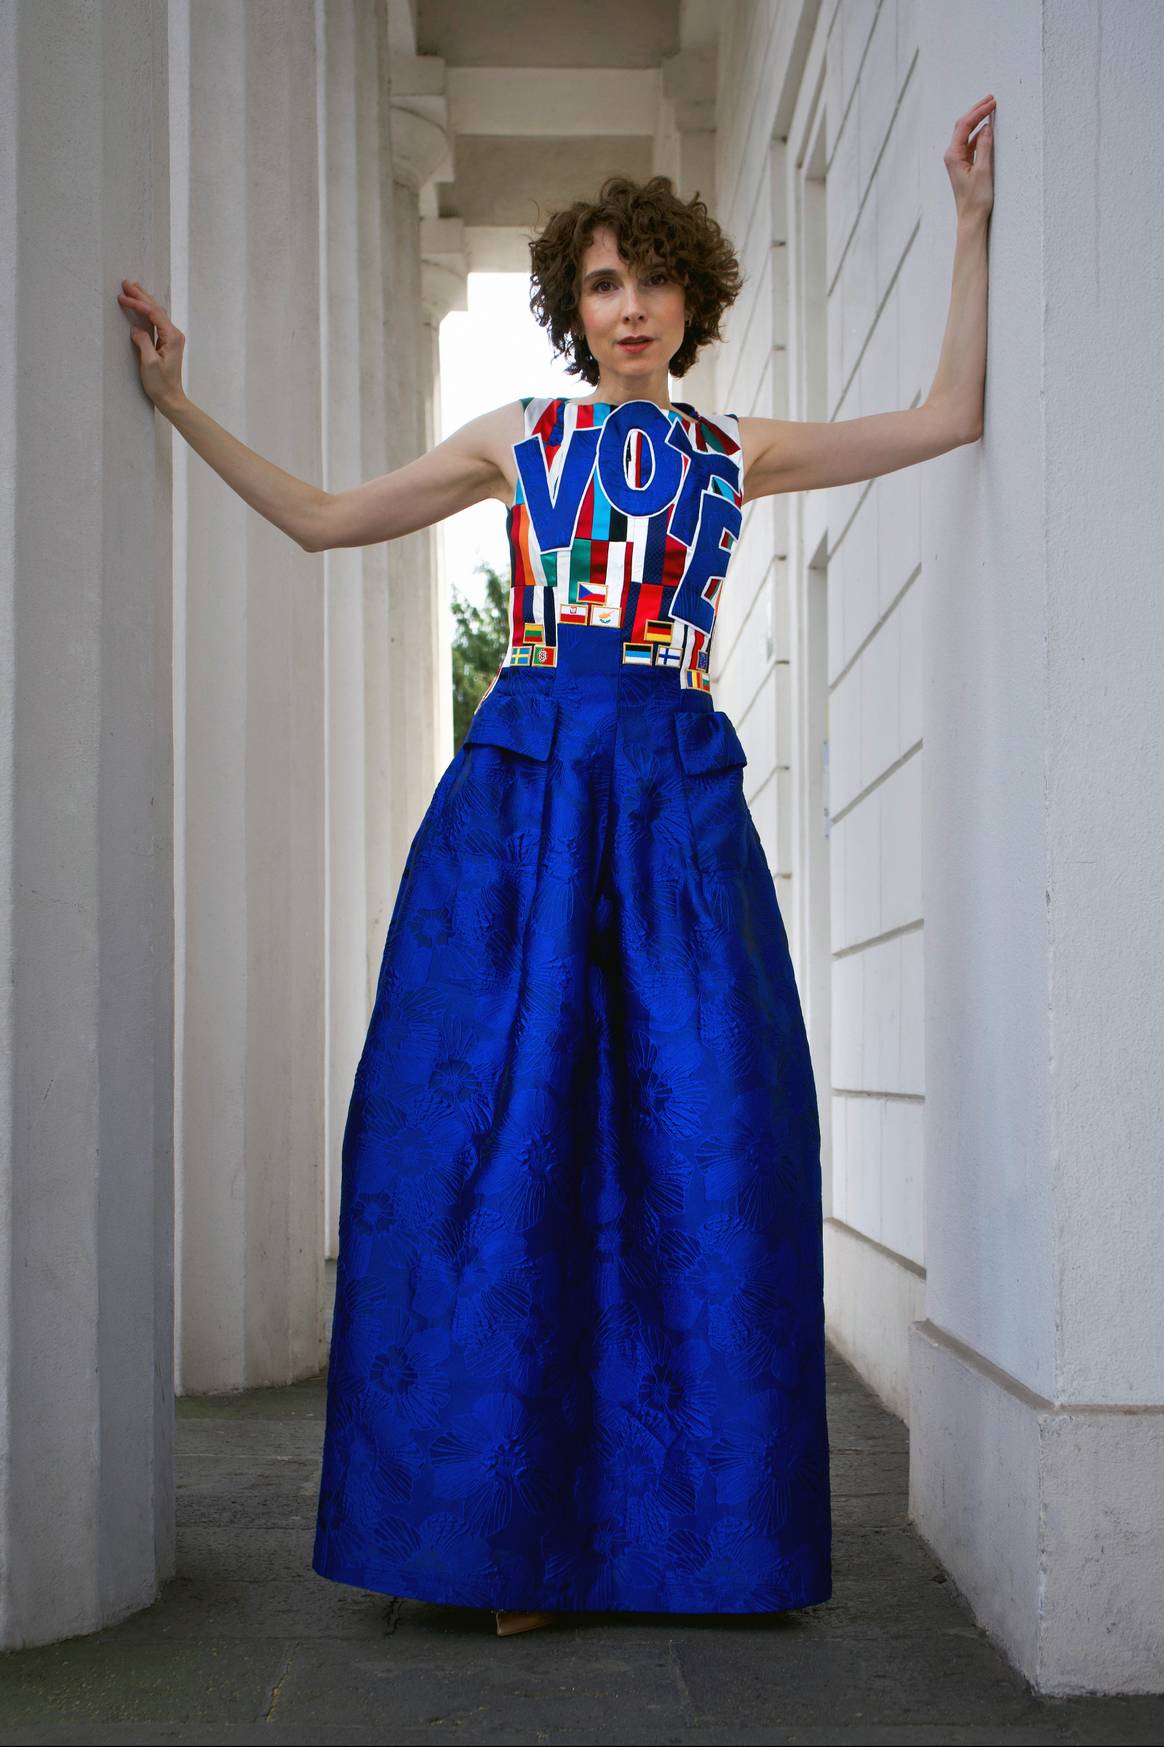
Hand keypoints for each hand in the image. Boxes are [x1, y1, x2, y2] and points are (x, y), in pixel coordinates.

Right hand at [116, 279, 185, 409]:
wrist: (171, 398)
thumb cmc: (161, 384)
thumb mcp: (149, 363)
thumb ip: (143, 342)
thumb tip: (135, 328)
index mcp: (172, 337)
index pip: (153, 313)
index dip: (137, 303)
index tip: (122, 296)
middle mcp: (174, 334)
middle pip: (157, 308)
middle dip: (141, 295)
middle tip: (126, 282)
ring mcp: (172, 337)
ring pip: (157, 313)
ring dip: (144, 300)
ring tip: (132, 288)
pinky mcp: (167, 342)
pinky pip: (156, 321)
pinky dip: (147, 311)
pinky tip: (141, 305)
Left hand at [944, 96, 994, 223]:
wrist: (971, 219)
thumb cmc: (976, 199)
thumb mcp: (984, 171)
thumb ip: (985, 147)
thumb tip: (987, 127)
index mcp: (953, 155)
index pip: (965, 125)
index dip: (979, 111)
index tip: (992, 102)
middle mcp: (952, 155)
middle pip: (963, 125)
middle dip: (976, 111)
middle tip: (991, 98)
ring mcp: (957, 160)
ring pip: (966, 133)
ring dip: (978, 120)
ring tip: (991, 108)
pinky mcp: (963, 165)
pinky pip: (971, 143)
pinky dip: (979, 133)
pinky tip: (988, 128)